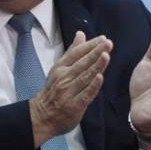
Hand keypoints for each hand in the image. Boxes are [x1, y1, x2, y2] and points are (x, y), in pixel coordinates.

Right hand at [30, 31, 111, 146]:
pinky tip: (100, 78)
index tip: (103, 38)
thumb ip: (73, 51)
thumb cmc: (54, 90)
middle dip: (95, 52)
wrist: (42, 115)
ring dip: (96, 66)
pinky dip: (92, 86)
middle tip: (108, 43)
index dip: (90, 46)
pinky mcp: (74, 105)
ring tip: (106, 56)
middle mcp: (64, 78)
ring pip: (85, 77)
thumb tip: (81, 34)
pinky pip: (85, 94)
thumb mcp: (60, 68)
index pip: (76, 53)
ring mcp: (69, 92)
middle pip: (82, 63)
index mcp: (61, 67)